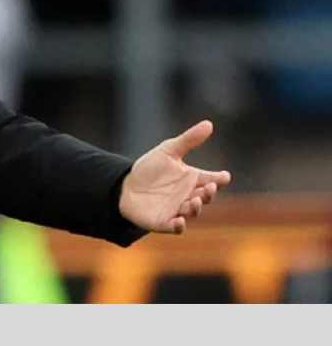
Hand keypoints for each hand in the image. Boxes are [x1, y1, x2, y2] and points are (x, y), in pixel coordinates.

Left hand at [119, 120, 231, 234]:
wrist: (126, 186)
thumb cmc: (150, 169)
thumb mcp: (168, 151)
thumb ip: (188, 140)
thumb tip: (209, 124)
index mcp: (194, 179)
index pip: (213, 179)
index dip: (220, 179)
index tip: (224, 176)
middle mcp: (190, 196)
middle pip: (206, 197)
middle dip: (209, 193)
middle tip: (209, 187)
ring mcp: (178, 210)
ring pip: (193, 212)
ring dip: (196, 208)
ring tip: (195, 200)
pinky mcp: (164, 222)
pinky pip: (175, 227)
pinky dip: (179, 226)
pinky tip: (180, 220)